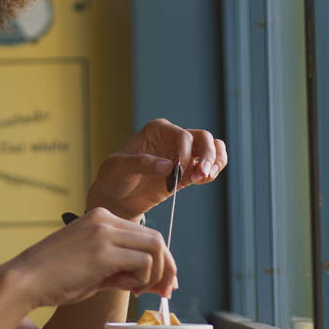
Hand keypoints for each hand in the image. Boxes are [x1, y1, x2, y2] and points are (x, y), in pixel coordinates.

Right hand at [3, 208, 176, 308]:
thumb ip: (120, 271)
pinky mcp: (103, 252)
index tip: (162, 282)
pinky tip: (128, 288)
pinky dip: (143, 278)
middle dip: (167, 267)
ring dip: (156, 274)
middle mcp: (105, 219)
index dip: (160, 260)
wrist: (24, 281)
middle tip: (166, 291)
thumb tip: (148, 281)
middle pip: (156, 239)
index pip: (145, 235)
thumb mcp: (93, 270)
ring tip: (140, 291)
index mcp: (101, 218)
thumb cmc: (54, 279)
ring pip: (155, 247)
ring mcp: (104, 233)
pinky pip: (143, 262)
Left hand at [85, 118, 227, 219]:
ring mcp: (182, 156)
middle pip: (204, 138)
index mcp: (158, 130)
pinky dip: (212, 172)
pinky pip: (208, 168)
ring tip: (205, 177)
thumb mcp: (120, 167)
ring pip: (212, 150)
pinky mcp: (186, 173)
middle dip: (208, 155)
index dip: (186, 151)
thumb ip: (142, 163)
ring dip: (215, 162)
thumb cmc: (113, 176)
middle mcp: (173, 139)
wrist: (115, 198)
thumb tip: (168, 166)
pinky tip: (203, 179)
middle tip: (202, 174)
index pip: (183, 135)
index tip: (178, 169)